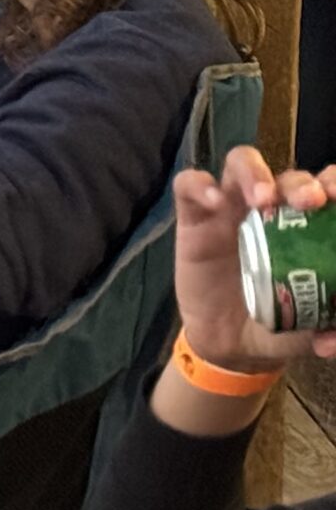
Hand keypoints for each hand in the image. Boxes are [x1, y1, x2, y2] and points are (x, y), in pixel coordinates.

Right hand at [172, 148, 335, 374]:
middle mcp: (271, 210)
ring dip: (255, 173)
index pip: (324, 188)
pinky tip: (212, 202)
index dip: (334, 183)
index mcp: (307, 226)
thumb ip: (328, 328)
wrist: (230, 345)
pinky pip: (189, 185)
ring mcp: (230, 208)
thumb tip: (335, 341)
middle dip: (303, 182)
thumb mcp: (311, 329)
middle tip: (311, 202)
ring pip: (240, 164)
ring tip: (262, 198)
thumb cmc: (278, 325)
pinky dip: (199, 186)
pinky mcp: (193, 217)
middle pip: (288, 175)